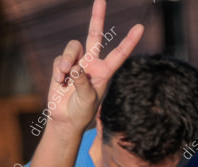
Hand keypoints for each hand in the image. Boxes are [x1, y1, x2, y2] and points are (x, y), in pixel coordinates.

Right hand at [45, 0, 143, 133]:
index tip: (140, 27)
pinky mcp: (61, 65)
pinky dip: (58, 70)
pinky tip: (59, 82)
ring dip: (66, 59)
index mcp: (105, 72)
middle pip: (94, 34)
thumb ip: (83, 83)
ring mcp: (76, 63)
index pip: (119, 53)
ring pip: (72, 47)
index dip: (129, 40)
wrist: (66, 119)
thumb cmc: (82, 112)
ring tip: (64, 75)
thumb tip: (75, 68)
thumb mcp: (88, 100)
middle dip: (97, 16)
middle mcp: (92, 63)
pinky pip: (59, 59)